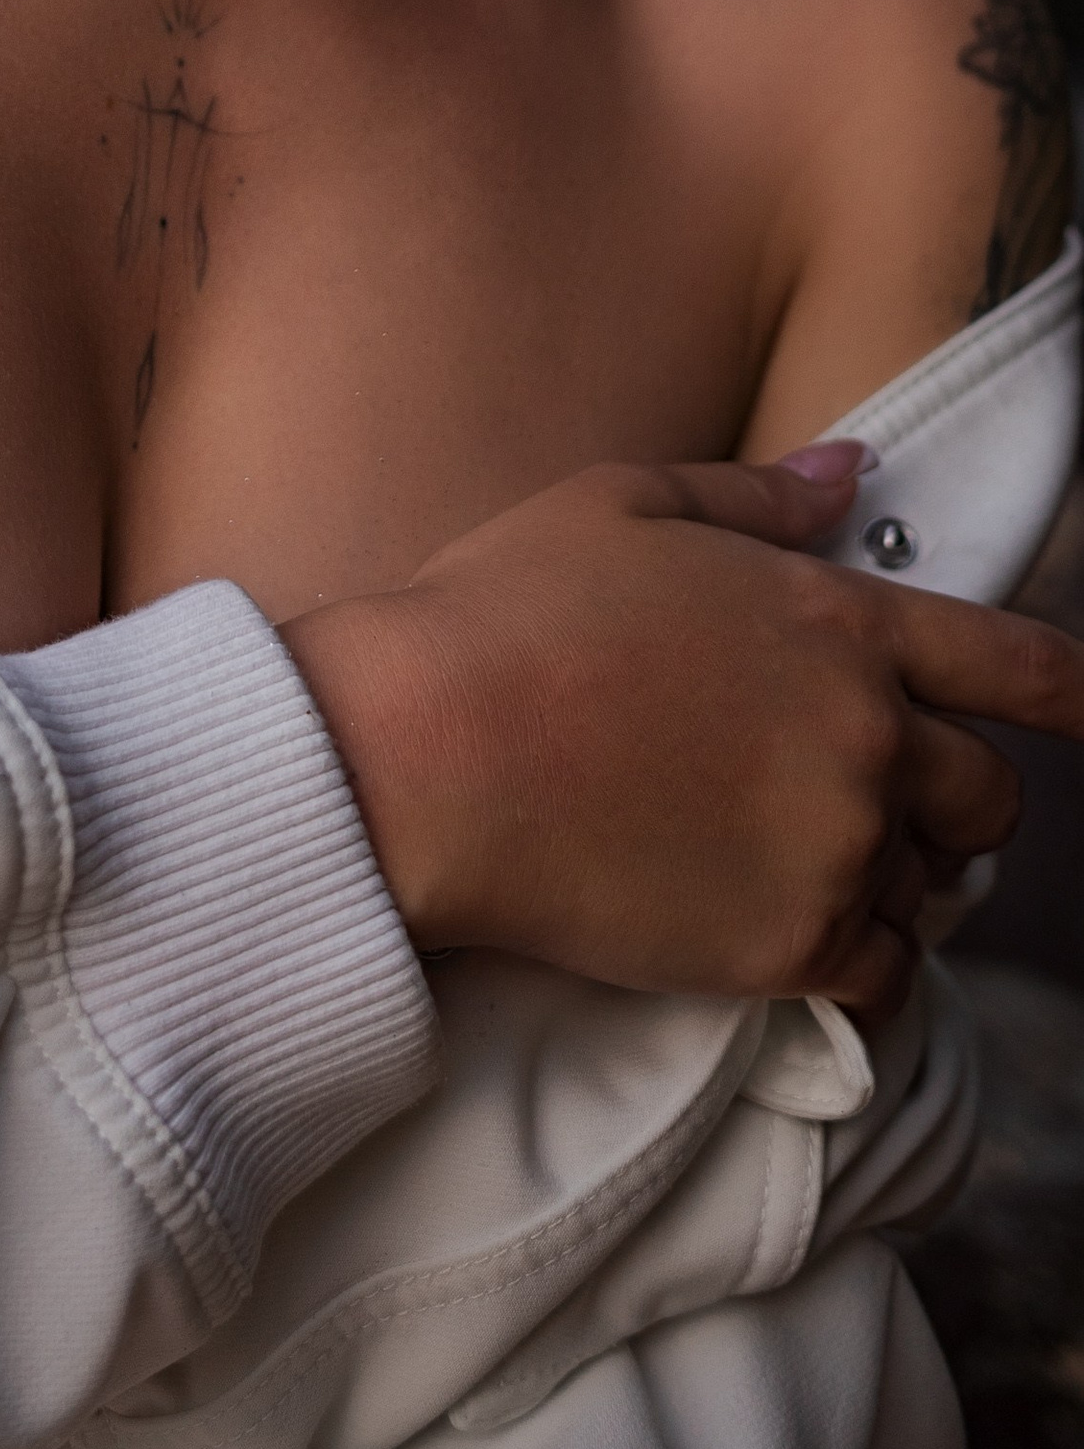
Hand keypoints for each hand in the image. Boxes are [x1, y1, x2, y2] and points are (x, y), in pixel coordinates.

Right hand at [281, 451, 1083, 1019]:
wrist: (428, 751)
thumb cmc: (504, 610)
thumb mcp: (622, 503)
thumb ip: (756, 495)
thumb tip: (852, 472)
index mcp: (835, 620)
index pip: (1014, 664)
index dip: (1069, 692)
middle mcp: (864, 737)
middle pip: (990, 796)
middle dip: (956, 798)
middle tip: (883, 800)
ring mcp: (835, 848)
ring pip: (933, 889)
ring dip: (896, 877)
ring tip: (810, 863)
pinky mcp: (791, 948)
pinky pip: (885, 976)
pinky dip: (864, 965)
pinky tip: (809, 943)